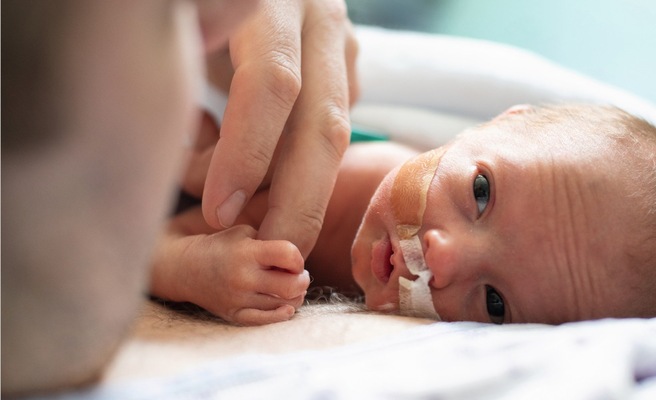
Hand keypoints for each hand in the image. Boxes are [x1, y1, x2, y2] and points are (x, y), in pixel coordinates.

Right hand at [178, 225, 309, 325]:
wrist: (186, 268)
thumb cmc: (223, 246)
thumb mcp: (245, 233)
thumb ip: (271, 244)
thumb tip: (299, 264)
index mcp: (247, 252)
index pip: (288, 255)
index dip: (297, 258)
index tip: (293, 260)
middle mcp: (243, 277)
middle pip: (291, 286)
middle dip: (302, 281)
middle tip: (300, 277)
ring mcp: (238, 299)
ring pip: (283, 305)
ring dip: (295, 297)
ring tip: (290, 288)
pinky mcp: (234, 314)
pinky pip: (265, 320)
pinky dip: (280, 315)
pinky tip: (286, 308)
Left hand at [200, 0, 358, 258]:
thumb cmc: (190, 7)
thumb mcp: (177, 27)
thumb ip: (181, 76)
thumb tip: (195, 161)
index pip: (271, 82)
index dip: (247, 153)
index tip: (219, 213)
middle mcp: (319, 19)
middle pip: (324, 125)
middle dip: (298, 203)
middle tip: (269, 255)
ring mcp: (342, 44)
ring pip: (335, 136)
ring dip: (301, 193)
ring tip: (262, 230)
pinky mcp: (348, 69)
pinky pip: (330, 132)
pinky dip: (297, 169)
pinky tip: (267, 186)